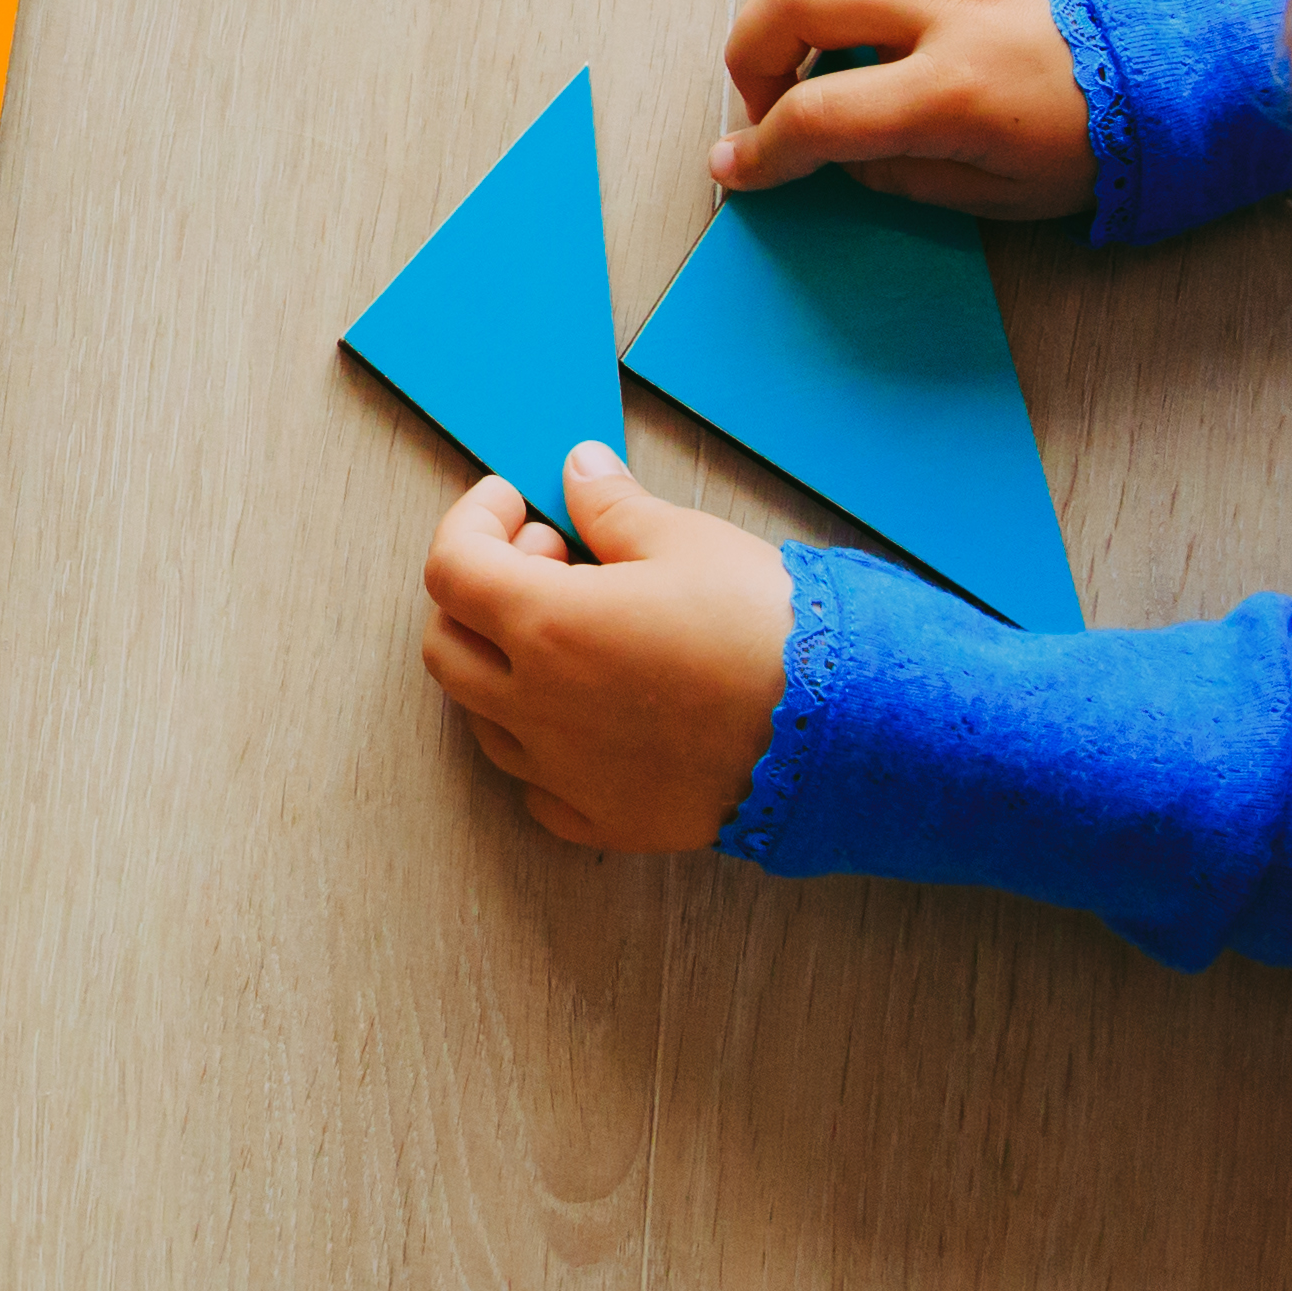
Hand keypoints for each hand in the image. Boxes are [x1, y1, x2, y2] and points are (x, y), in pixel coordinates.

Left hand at [415, 448, 794, 850]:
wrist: (842, 732)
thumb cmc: (767, 629)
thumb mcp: (687, 541)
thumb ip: (611, 506)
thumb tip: (577, 472)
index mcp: (548, 626)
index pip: (452, 569)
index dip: (473, 522)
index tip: (512, 504)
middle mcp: (538, 707)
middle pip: (449, 646)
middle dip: (482, 591)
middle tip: (553, 558)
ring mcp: (566, 772)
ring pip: (484, 719)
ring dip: (506, 665)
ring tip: (578, 631)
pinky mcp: (605, 818)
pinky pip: (537, 786)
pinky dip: (544, 744)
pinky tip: (591, 712)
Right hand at [717, 0, 1091, 219]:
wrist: (1173, 81)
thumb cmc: (1087, 147)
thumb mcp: (992, 197)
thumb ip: (895, 173)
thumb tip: (828, 147)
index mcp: (953, 93)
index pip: (819, 115)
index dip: (761, 151)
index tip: (739, 168)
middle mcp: (948, 9)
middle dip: (753, 55)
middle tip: (768, 94)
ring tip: (799, 14)